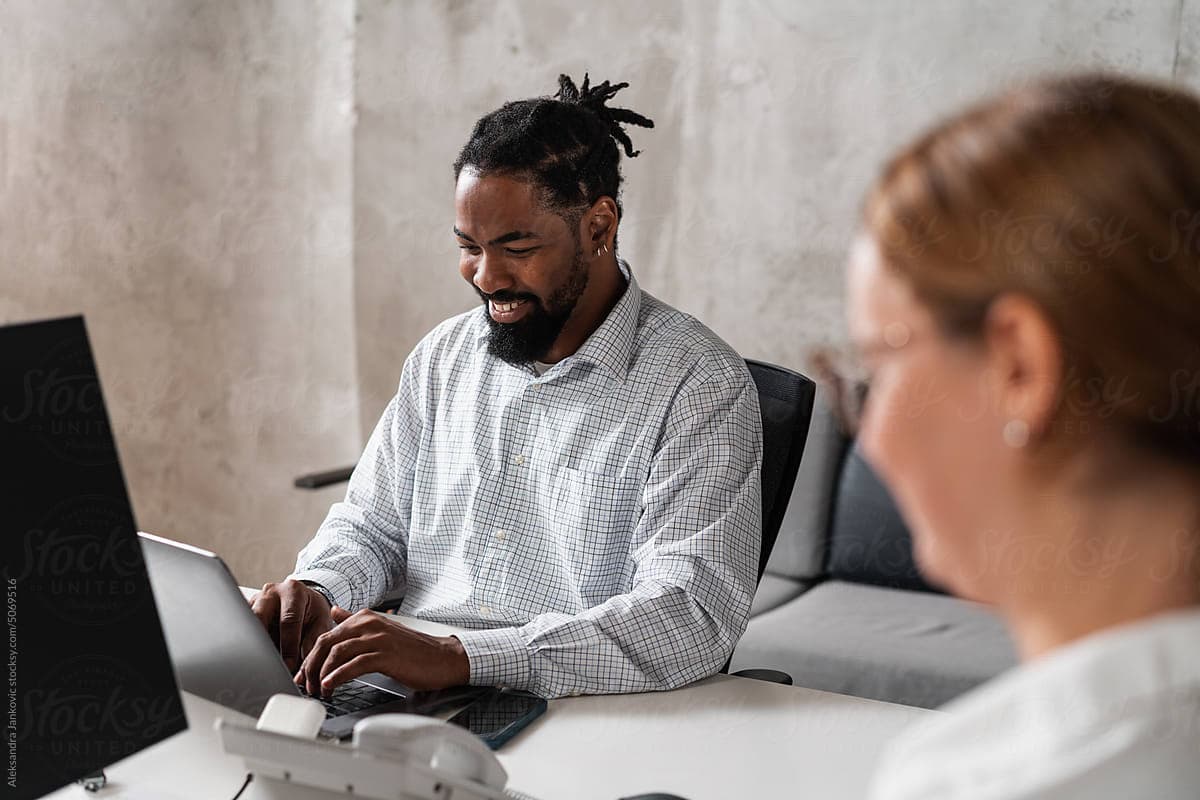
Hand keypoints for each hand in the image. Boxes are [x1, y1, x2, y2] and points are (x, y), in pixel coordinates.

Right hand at [249, 579, 334, 672]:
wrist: (304, 602)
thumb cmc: (313, 612)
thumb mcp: (320, 624)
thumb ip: (312, 643)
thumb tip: (302, 668)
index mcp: (293, 591)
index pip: (288, 621)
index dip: (289, 646)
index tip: (289, 666)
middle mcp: (271, 592)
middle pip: (260, 619)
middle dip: (264, 646)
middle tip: (270, 667)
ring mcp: (254, 601)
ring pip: (246, 626)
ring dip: (252, 647)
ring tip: (261, 667)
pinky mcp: (244, 612)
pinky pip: (240, 630)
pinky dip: (247, 646)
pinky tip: (254, 660)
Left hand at [295, 606, 469, 696]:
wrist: (442, 658)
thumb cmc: (413, 650)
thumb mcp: (381, 629)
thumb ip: (356, 621)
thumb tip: (336, 611)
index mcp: (365, 618)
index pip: (327, 634)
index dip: (310, 655)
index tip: (303, 673)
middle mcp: (369, 624)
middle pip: (326, 642)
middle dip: (310, 665)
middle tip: (304, 684)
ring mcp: (378, 639)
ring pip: (336, 653)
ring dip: (322, 673)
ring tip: (317, 689)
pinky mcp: (386, 655)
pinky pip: (354, 664)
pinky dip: (338, 676)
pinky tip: (331, 686)